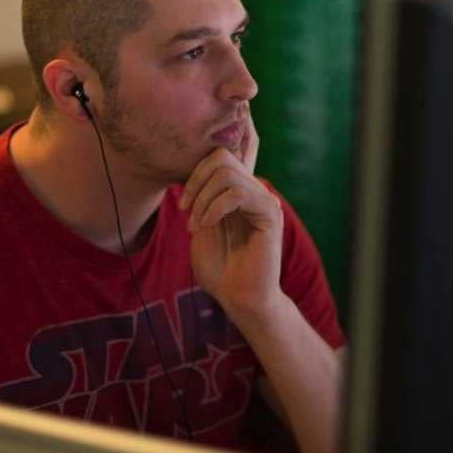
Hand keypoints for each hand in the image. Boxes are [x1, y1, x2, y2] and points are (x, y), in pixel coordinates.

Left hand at [179, 117, 283, 320]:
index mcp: (238, 191)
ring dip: (202, 198)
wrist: (239, 298)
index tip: (182, 203)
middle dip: (195, 181)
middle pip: (221, 156)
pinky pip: (237, 192)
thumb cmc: (220, 269)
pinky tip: (206, 226)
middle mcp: (254, 190)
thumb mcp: (201, 225)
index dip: (196, 169)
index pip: (222, 154)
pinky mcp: (270, 213)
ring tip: (196, 224)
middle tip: (185, 211)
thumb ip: (201, 198)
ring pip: (227, 172)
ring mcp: (264, 199)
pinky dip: (214, 207)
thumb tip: (193, 169)